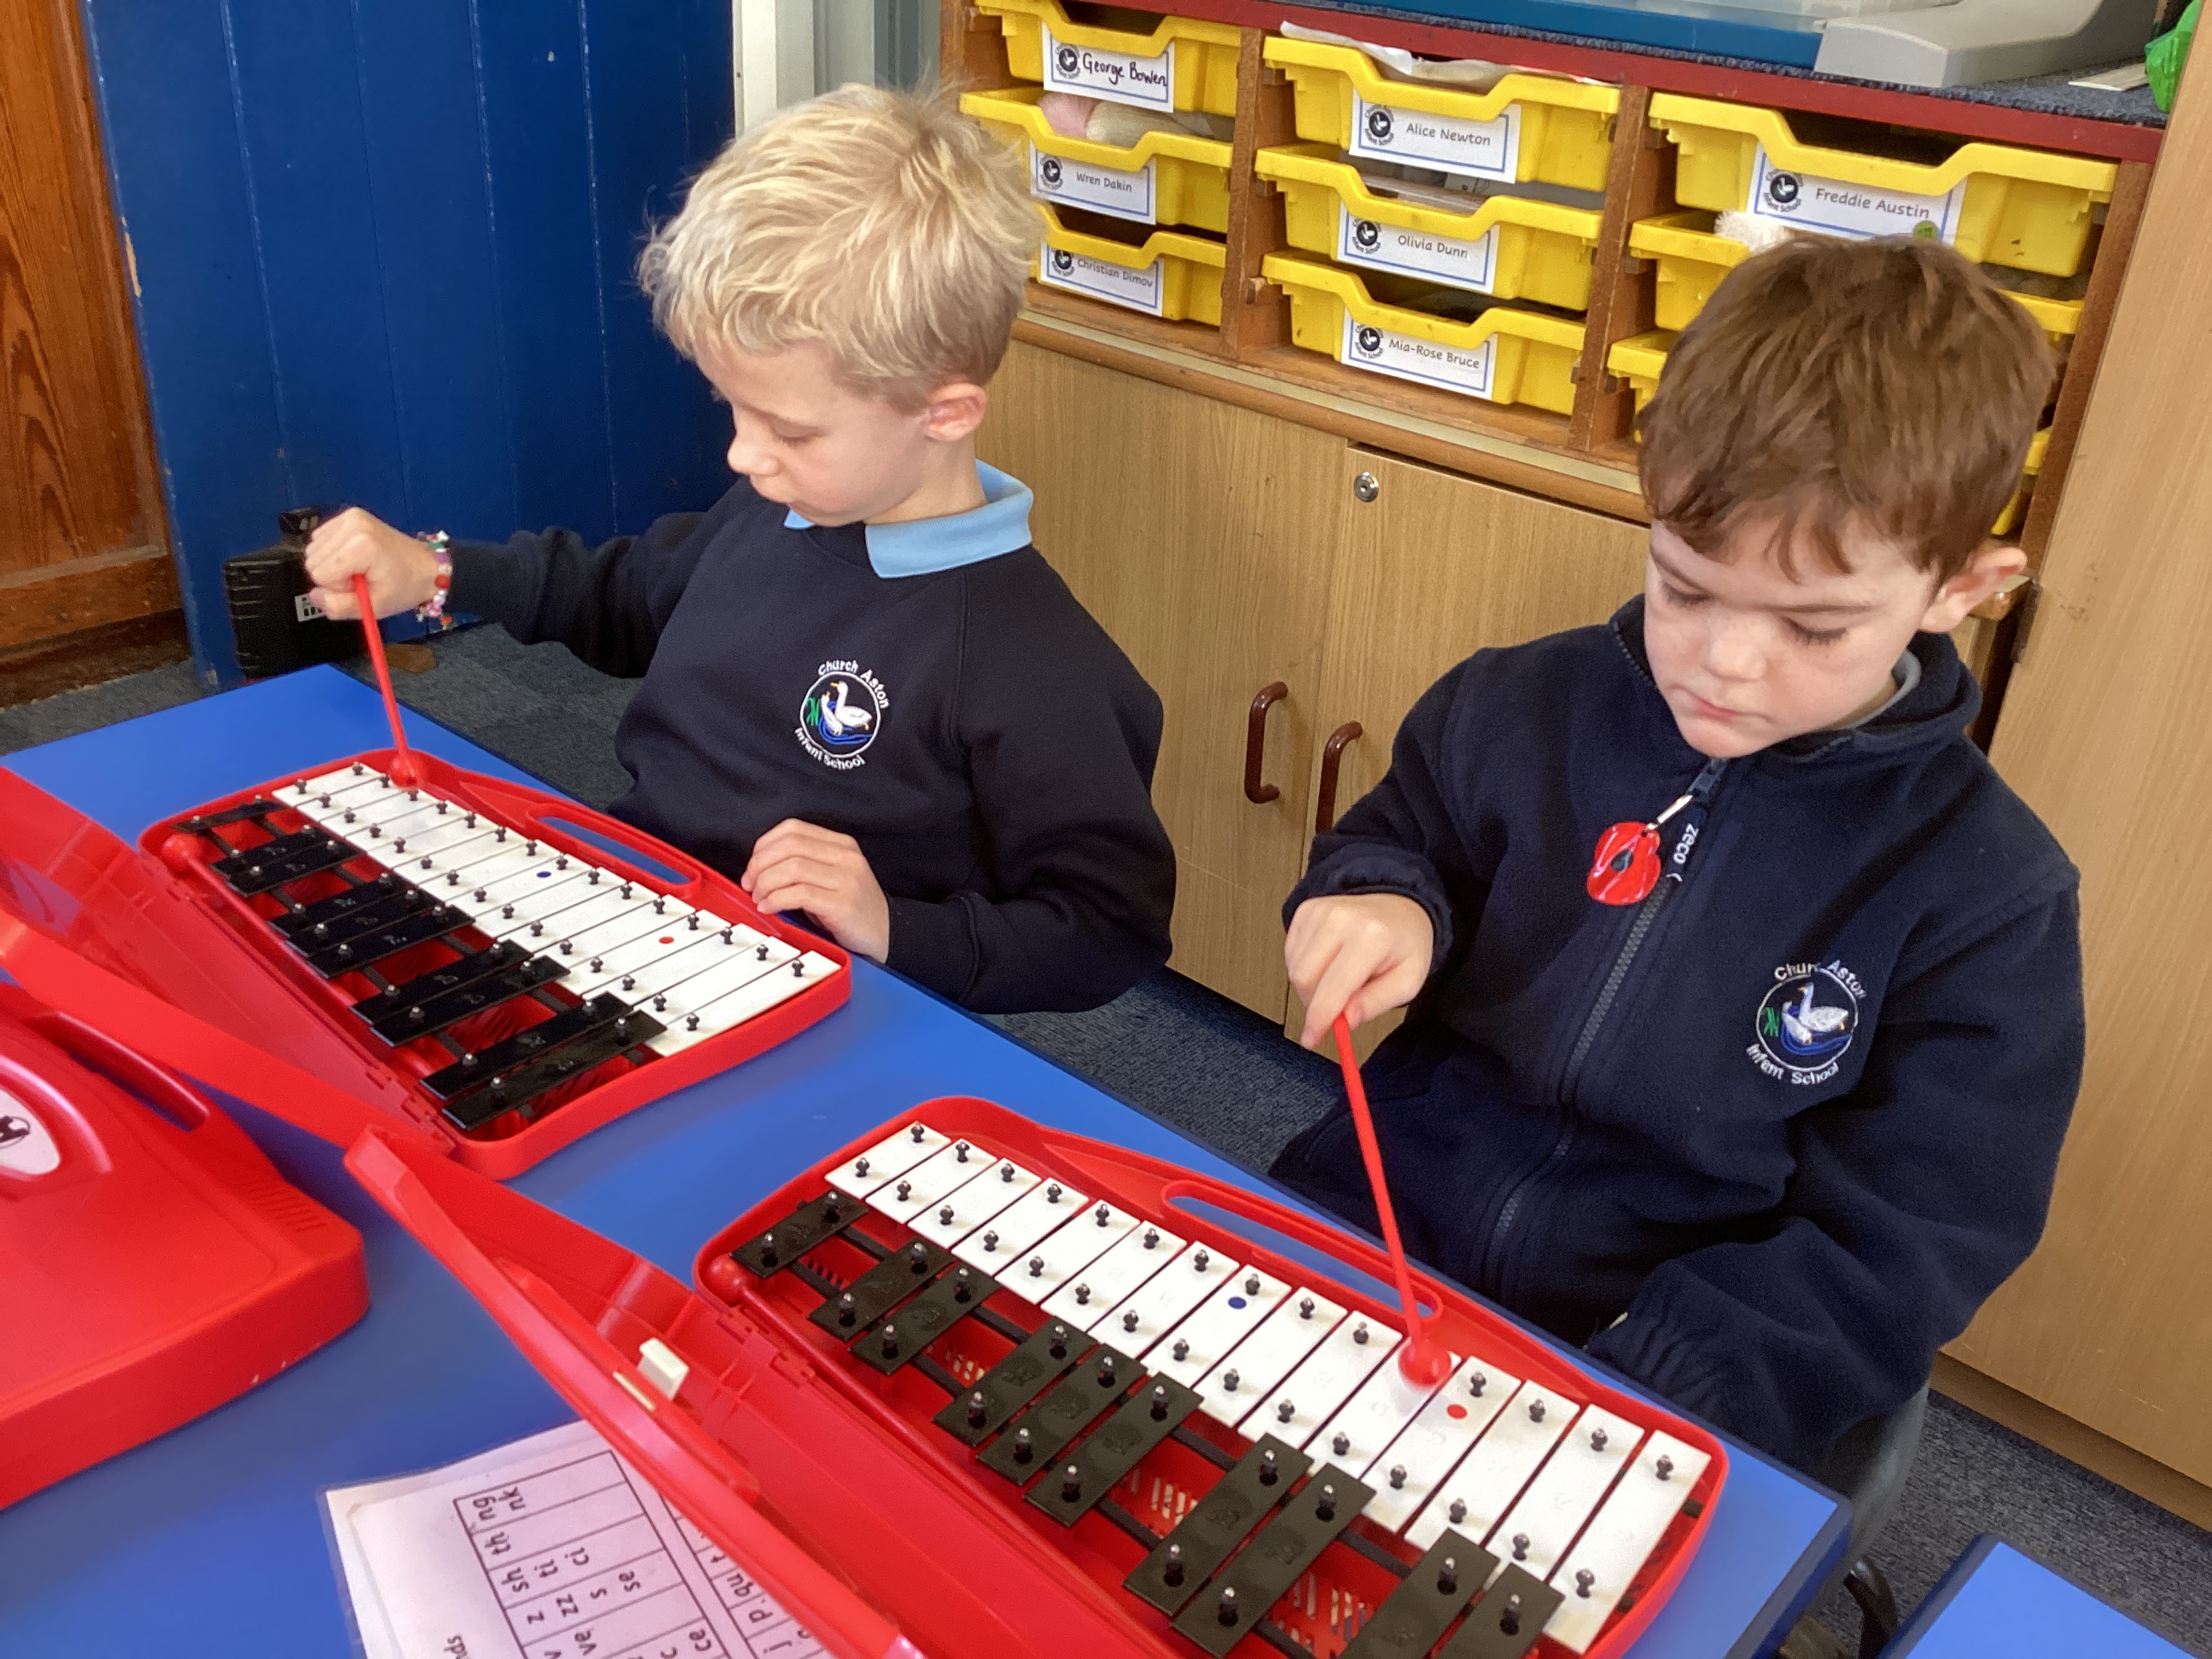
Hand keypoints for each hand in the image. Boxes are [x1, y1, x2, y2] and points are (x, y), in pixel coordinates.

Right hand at [304, 508, 439, 619]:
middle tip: (362, 577)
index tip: (362, 586)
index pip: (319, 574)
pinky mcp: (348, 515)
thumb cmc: (404, 588)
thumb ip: (339, 607)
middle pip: (313, 560)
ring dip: (332, 564)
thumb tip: (313, 595)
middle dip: (333, 575)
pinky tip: (354, 556)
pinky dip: (332, 552)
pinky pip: (320, 539)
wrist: (426, 567)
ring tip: (360, 567)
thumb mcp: (373, 607)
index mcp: (361, 545)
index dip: (337, 587)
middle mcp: (353, 524)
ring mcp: (350, 516)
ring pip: (314, 550)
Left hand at [741, 819, 890, 962]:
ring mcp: (847, 879)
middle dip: (760, 864)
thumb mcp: (830, 877)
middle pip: (789, 845)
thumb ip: (803, 865)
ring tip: (760, 898)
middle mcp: (845, 856)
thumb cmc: (852, 908)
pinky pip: (800, 894)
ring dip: (766, 884)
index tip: (753, 867)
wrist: (887, 934)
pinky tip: (769, 907)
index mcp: (841, 844)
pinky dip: (776, 899)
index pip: (792, 829)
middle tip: (751, 884)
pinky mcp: (843, 903)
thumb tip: (758, 868)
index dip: (764, 845)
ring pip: (792, 867)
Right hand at [1285, 893, 1433, 1049]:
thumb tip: (1346, 1020)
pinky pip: (1291, 953)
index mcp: (1372, 938)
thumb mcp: (1407, 982)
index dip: (1318, 1019)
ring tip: (1338, 980)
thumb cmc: (1404, 945)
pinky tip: (1327, 964)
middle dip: (1314, 1004)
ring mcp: (1321, 912)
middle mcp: (1342, 919)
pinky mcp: (1307, 910)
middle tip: (1335, 1009)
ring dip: (1311, 986)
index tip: (1311, 1039)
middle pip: (1305, 979)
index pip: (1333, 988)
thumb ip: (1375, 1003)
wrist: (1398, 908)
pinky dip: (1304, 968)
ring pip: (1294, 968)